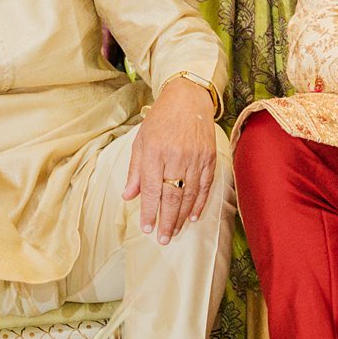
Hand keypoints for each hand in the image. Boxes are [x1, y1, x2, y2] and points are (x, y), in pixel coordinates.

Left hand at [124, 79, 223, 243]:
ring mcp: (195, 158)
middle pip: (171, 196)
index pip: (151, 189)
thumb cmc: (160, 121)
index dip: (149, 211)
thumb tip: (128, 196)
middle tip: (162, 239)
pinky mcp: (210, 157)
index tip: (146, 228)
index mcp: (155, 152)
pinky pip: (205, 186)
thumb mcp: (141, 141)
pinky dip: (199, 203)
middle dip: (166, 220)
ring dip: (181, 216)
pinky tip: (192, 216)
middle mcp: (176, 156)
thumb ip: (135, 170)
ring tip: (175, 232)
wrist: (188, 99)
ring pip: (189, 194)